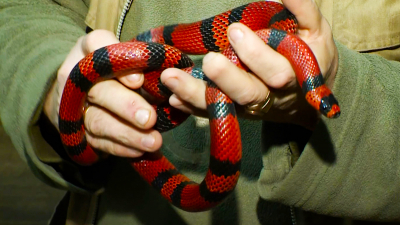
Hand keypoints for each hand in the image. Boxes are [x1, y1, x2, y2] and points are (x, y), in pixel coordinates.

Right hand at [43, 30, 161, 157]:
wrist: (81, 92)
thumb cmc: (117, 68)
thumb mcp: (128, 54)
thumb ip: (144, 60)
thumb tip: (171, 77)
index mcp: (90, 48)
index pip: (98, 44)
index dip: (118, 64)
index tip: (140, 81)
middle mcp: (75, 73)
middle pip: (98, 90)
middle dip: (126, 106)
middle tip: (150, 119)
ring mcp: (72, 105)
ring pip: (98, 120)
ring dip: (127, 133)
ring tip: (153, 141)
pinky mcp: (76, 131)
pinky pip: (97, 141)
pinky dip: (120, 147)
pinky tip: (140, 150)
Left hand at [160, 0, 337, 129]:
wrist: (308, 96)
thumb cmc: (312, 56)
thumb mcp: (316, 31)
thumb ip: (304, 11)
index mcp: (294, 77)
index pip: (276, 70)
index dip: (256, 54)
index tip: (234, 30)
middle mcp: (271, 97)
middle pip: (249, 94)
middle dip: (227, 77)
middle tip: (208, 59)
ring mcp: (251, 108)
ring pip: (225, 106)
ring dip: (196, 94)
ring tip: (170, 78)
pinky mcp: (237, 112)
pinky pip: (213, 113)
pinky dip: (192, 106)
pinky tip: (172, 98)